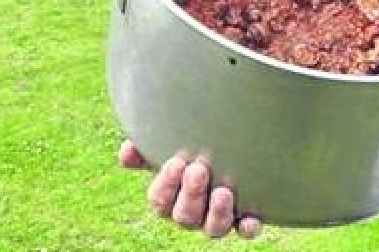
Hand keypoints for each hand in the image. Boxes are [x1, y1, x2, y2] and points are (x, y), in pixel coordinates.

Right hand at [119, 140, 261, 238]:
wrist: (235, 151)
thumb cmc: (194, 150)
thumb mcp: (171, 146)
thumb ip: (147, 149)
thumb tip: (126, 151)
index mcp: (172, 198)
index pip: (161, 202)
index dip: (166, 186)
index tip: (175, 163)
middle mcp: (194, 213)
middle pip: (185, 216)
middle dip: (191, 194)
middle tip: (199, 170)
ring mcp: (219, 218)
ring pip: (213, 228)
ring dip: (217, 213)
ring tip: (224, 192)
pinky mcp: (246, 219)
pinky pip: (245, 231)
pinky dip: (248, 228)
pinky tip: (251, 219)